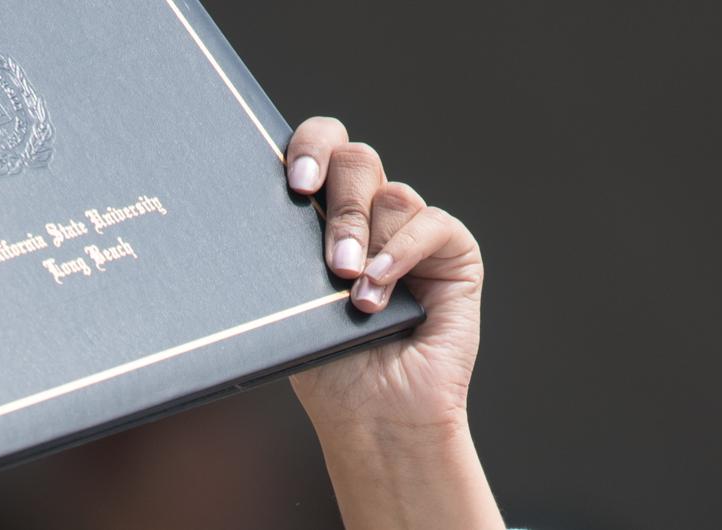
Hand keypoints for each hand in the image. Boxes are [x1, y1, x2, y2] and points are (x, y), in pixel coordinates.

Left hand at [282, 117, 501, 528]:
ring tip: (352, 292)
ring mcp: (410, 231)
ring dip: (365, 241)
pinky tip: (379, 289)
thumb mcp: (294, 296)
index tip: (295, 184)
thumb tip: (268, 198)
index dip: (308, 148)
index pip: (319, 147)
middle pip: (355, 159)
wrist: (373, 416)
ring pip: (389, 194)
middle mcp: (369, 213)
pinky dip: (402, 253)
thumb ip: (292, 243)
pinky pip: (430, 224)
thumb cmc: (328, 364)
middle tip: (328, 254)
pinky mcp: (453, 253)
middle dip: (339, 202)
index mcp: (323, 213)